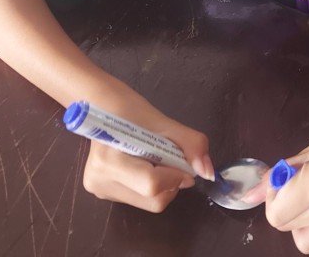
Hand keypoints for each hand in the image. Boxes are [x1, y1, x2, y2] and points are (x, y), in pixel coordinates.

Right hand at [82, 110, 212, 212]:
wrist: (102, 106)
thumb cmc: (129, 109)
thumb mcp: (164, 122)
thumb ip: (191, 145)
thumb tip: (208, 172)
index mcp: (108, 163)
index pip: (152, 184)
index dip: (176, 174)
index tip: (183, 160)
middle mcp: (100, 182)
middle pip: (153, 199)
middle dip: (171, 180)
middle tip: (167, 156)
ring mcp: (100, 191)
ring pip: (150, 202)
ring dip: (163, 183)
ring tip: (152, 158)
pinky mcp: (103, 193)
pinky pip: (141, 198)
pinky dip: (152, 185)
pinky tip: (143, 165)